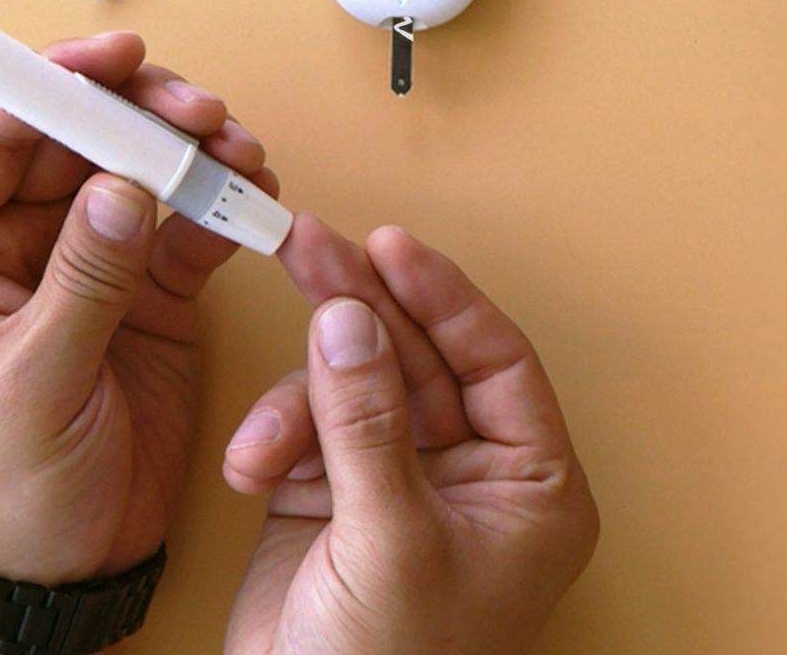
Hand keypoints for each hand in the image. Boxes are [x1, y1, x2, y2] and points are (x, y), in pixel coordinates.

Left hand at [0, 33, 276, 612]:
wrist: (60, 567)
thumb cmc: (5, 485)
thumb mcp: (32, 382)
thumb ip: (81, 281)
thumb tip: (124, 188)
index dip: (51, 84)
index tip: (114, 59)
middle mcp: (23, 242)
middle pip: (81, 136)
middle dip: (144, 113)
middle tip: (202, 114)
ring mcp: (94, 262)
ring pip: (145, 169)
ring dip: (196, 152)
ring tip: (242, 156)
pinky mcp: (154, 292)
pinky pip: (193, 224)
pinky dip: (228, 204)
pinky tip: (254, 199)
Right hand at [220, 218, 599, 654]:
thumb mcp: (390, 539)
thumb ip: (369, 421)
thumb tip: (352, 318)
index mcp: (530, 486)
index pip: (496, 359)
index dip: (443, 296)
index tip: (390, 246)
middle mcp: (473, 476)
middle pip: (421, 358)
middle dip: (362, 310)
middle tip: (310, 247)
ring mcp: (402, 483)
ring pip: (355, 388)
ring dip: (303, 398)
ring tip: (268, 440)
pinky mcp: (336, 497)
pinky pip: (309, 430)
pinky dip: (276, 440)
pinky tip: (256, 468)